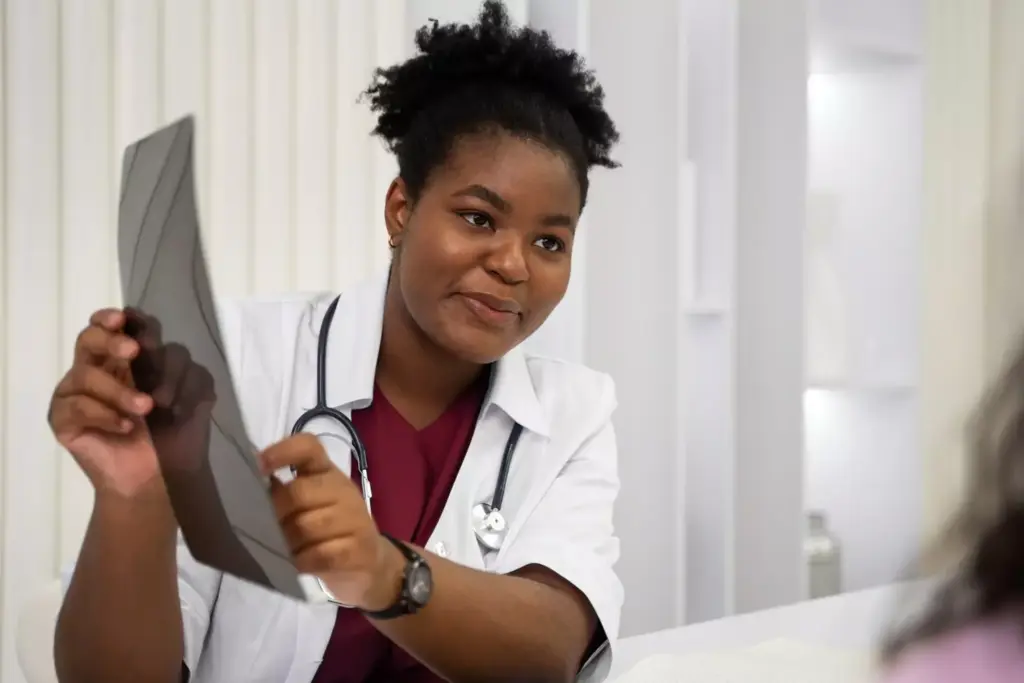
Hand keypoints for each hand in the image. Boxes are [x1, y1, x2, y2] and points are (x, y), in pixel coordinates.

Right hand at [49, 308, 217, 499]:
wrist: (163, 478)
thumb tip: (165, 351)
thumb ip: (187, 369)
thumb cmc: (177, 433)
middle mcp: (99, 370)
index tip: (128, 319)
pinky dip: (105, 415)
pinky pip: (76, 406)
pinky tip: (126, 428)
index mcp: (129, 359)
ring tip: (147, 408)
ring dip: (120, 390)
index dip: (117, 318)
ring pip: (86, 373)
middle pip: (89, 338)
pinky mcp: (64, 420)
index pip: (115, 327)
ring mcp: (77, 394)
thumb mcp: (196, 395)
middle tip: (134, 351)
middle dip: (110, 339)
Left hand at [260, 434, 402, 609]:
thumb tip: (242, 489)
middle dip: (276, 514)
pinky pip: (321, 554)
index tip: (258, 466)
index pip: (308, 447)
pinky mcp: (360, 549)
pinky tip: (296, 565)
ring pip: (308, 527)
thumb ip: (282, 494)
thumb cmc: (327, 531)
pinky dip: (303, 561)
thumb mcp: (308, 506)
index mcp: (326, 472)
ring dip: (288, 543)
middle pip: (300, 492)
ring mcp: (355, 519)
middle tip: (264, 529)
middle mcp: (343, 489)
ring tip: (281, 551)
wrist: (370, 564)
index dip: (282, 451)